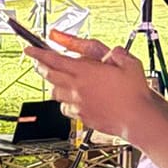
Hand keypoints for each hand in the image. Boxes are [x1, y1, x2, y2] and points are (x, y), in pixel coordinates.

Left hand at [24, 39, 167, 142]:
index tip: (29, 49)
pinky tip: (73, 99)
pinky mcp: (81, 117)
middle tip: (39, 62)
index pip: (54, 59)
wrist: (138, 119)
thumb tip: (109, 50)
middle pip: (49, 75)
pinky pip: (65, 108)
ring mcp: (77, 104)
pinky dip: (65, 102)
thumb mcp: (127, 62)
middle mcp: (77, 88)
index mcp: (85, 71)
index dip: (38, 53)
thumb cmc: (134, 92)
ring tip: (59, 80)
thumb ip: (114, 52)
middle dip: (41, 66)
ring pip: (54, 93)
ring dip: (54, 84)